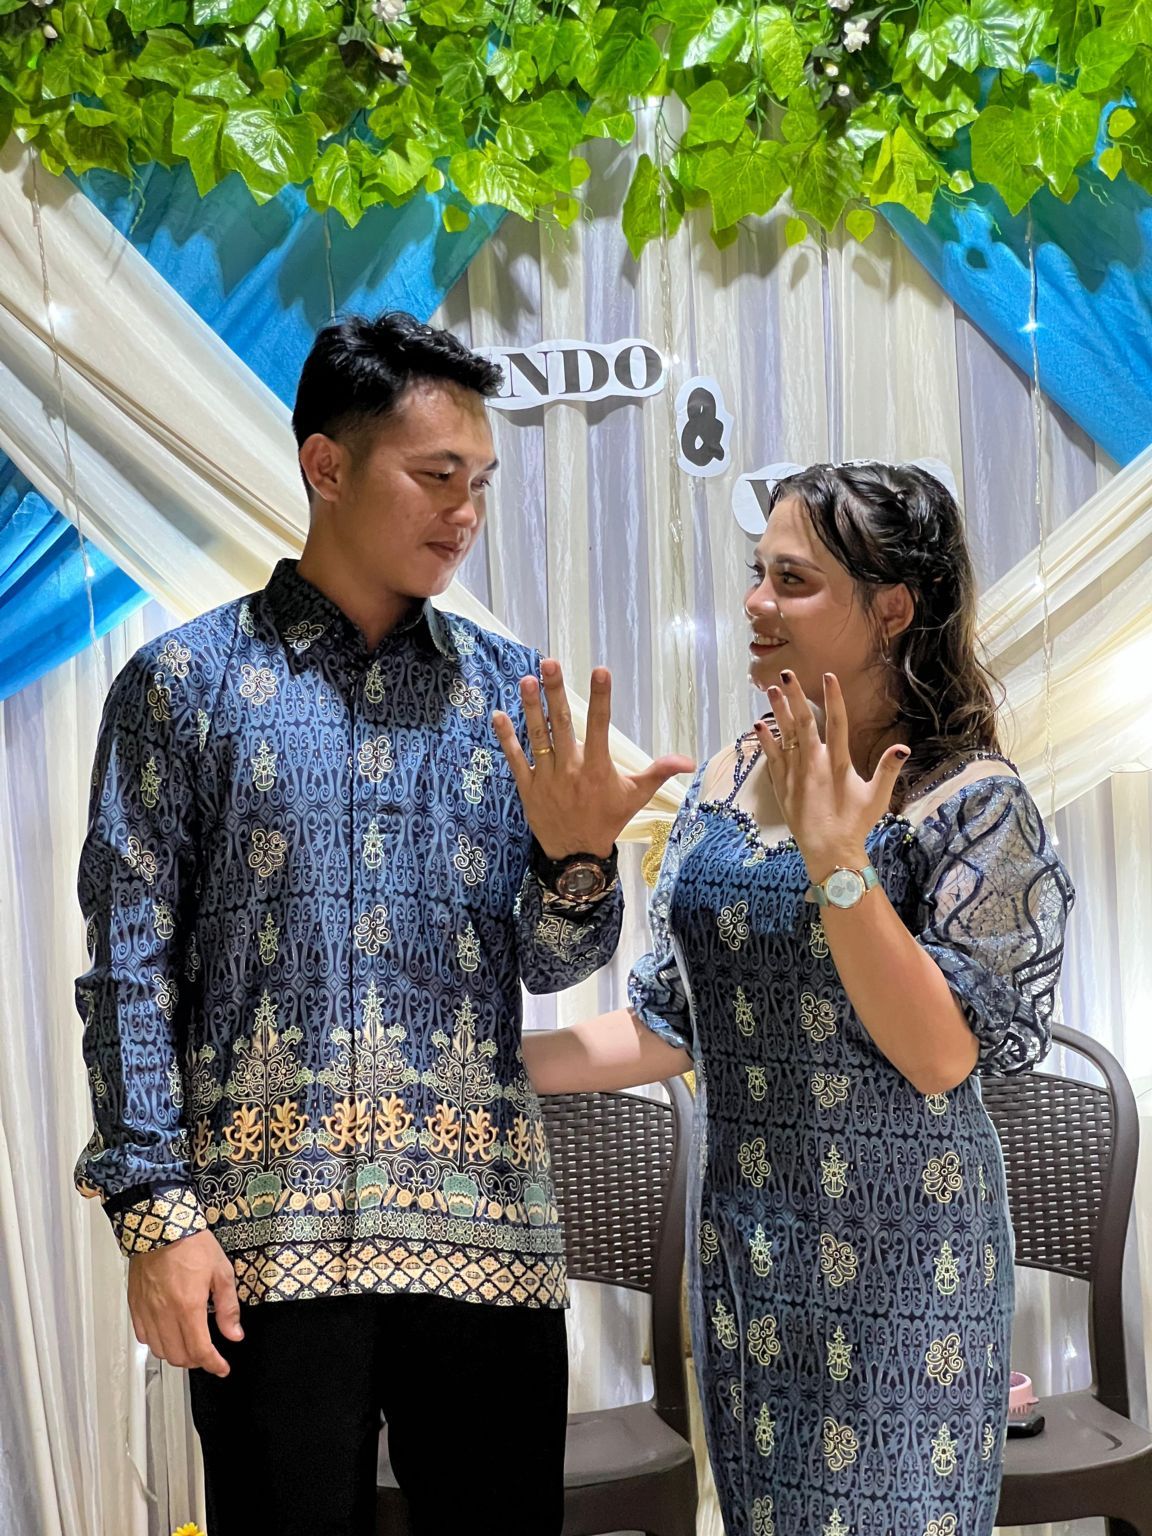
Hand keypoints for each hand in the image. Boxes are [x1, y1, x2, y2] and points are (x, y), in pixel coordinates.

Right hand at [127, 1228, 242, 1377]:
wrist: (161, 1227)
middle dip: (197, 1361)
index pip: (200, 1350)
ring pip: (160, 1351)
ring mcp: (148, 1312)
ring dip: (177, 1354)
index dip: (213, 1365)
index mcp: (188, 1306)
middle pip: (179, 1356)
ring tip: (189, 1344)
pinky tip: (168, 1333)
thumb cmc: (191, 1244)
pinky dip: (157, 1342)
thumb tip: (234, 1333)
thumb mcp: (221, 1272)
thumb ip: (228, 1307)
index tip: (221, 1368)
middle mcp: (165, 1314)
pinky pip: (144, 1337)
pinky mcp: (136, 1306)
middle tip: (208, 1354)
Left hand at [492, 660, 694, 858]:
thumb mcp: (636, 796)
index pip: (601, 726)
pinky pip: (515, 759)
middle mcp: (571, 770)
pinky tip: (498, 715)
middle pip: (562, 724)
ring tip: (527, 680)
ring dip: (531, 708)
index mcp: (598, 768)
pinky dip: (506, 738)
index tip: (600, 670)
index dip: (601, 698)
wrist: (577, 855)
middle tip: (549, 663)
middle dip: (556, 692)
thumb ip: (659, 772)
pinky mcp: (528, 787)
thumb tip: (690, 761)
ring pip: (538, 737)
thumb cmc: (608, 820)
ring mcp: (547, 778)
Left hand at [755, 671, 908, 879]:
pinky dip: (765, 741)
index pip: (836, 722)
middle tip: (786, 674)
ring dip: (778, 712)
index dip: (833, 698)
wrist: (829, 851)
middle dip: (795, 697)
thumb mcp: (877, 798)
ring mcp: (795, 774)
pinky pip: (771, 759)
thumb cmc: (855, 824)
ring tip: (770, 690)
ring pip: (785, 736)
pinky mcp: (782, 787)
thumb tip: (903, 747)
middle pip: (804, 723)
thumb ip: (888, 770)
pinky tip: (759, 726)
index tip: (828, 676)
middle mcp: (814, 764)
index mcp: (838, 763)